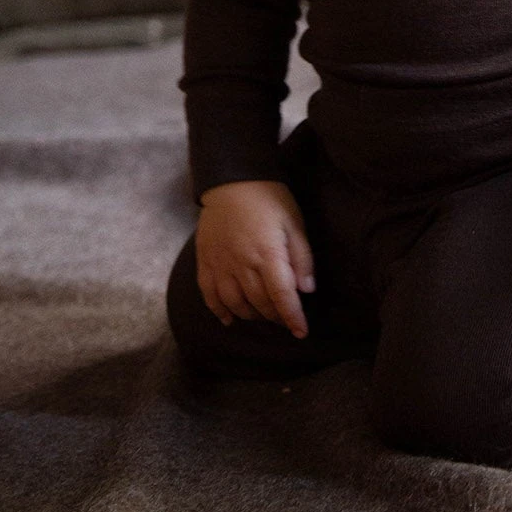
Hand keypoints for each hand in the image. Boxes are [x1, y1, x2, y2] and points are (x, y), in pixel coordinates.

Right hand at [196, 180, 316, 337]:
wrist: (232, 179)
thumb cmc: (269, 198)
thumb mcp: (294, 222)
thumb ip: (301, 257)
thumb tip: (307, 289)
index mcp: (267, 254)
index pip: (282, 296)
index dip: (293, 317)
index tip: (301, 332)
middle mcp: (242, 264)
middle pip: (260, 303)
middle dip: (275, 316)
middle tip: (285, 318)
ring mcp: (221, 264)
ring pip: (235, 303)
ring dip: (251, 315)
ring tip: (263, 315)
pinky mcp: (205, 260)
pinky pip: (209, 294)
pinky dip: (219, 311)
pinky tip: (229, 319)